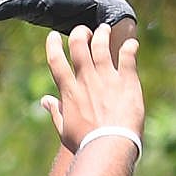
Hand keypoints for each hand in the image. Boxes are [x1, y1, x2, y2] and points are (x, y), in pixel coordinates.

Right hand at [41, 24, 143, 152]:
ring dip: (102, 34)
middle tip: (84, 31)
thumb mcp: (64, 130)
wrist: (109, 145)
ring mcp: (107, 78)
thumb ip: (55, 112)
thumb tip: (44, 101)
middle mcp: (87, 80)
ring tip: (103, 29)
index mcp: (70, 92)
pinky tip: (131, 44)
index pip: (56, 61)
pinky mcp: (127, 80)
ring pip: (102, 45)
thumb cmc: (85, 143)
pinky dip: (129, 46)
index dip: (52, 45)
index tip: (53, 36)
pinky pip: (128, 55)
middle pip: (79, 45)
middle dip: (79, 33)